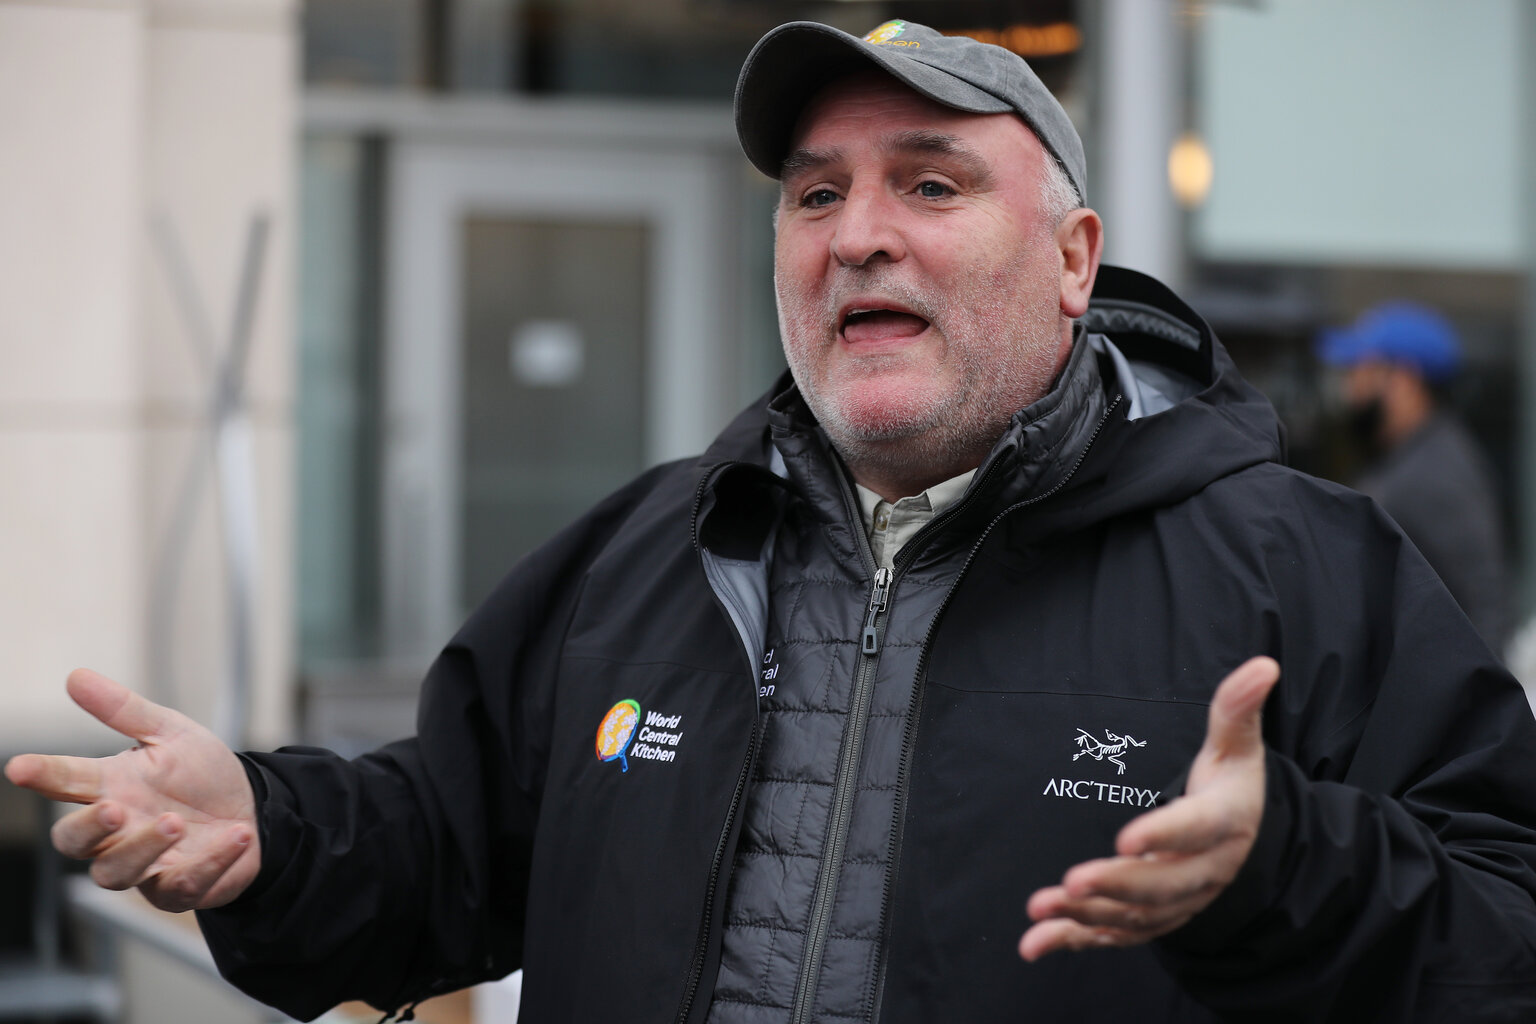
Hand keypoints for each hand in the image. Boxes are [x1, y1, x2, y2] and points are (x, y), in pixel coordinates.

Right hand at [4, 668, 260, 911]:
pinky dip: (211, 862)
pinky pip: (184, 885)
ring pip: (116, 873)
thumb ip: (124, 710)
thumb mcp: (170, 733)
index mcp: (109, 788)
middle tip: (116, 807)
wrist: (253, 809)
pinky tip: (238, 835)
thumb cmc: (201, 774)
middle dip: (89, 826)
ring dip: (144, 848)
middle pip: (74, 842)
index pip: (65, 782)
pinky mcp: (179, 888)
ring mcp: (144, 865)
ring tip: (176, 822)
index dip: (43, 775)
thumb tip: (76, 676)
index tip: (20, 767)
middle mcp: (117, 832)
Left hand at [1020, 656, 1279, 959]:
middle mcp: (1203, 872)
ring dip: (1087, 916)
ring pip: (1134, 918)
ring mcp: (1177, 903)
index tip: (1127, 837)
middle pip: (1162, 885)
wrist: (1247, 844)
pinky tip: (1034, 942)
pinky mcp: (1151, 921)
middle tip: (1073, 882)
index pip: (1195, 830)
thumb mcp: (1238, 747)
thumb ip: (1237, 708)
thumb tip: (1263, 664)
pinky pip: (1113, 937)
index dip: (1163, 834)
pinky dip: (1073, 941)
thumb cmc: (1232, 786)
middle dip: (1116, 885)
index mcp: (1223, 823)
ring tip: (1043, 906)